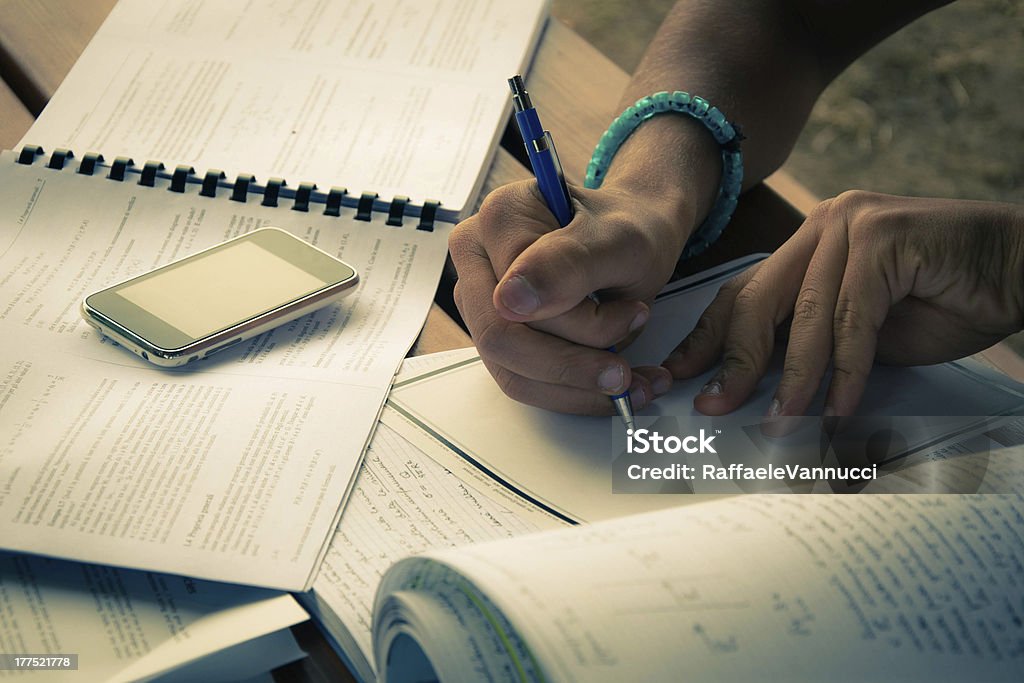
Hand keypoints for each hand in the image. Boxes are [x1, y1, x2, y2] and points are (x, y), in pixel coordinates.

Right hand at [449, 179, 687, 413]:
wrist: (637, 237)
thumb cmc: (626, 230)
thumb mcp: (618, 239)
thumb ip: (567, 263)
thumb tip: (512, 300)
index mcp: (498, 220)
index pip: (517, 296)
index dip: (580, 322)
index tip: (634, 316)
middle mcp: (478, 260)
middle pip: (501, 339)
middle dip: (572, 367)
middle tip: (624, 373)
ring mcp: (484, 303)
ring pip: (513, 371)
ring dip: (577, 388)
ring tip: (631, 381)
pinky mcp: (500, 336)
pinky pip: (525, 381)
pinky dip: (573, 392)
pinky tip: (613, 384)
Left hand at [664, 191, 1023, 417]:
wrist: (1019, 269)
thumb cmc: (946, 300)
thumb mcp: (862, 331)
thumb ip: (812, 343)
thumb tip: (756, 384)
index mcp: (809, 243)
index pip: (743, 293)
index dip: (707, 339)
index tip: (679, 377)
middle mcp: (823, 226)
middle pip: (757, 301)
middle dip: (732, 362)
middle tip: (714, 407)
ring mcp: (852, 225)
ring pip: (806, 317)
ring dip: (793, 380)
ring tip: (782, 424)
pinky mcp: (884, 238)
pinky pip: (853, 319)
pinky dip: (845, 371)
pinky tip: (837, 407)